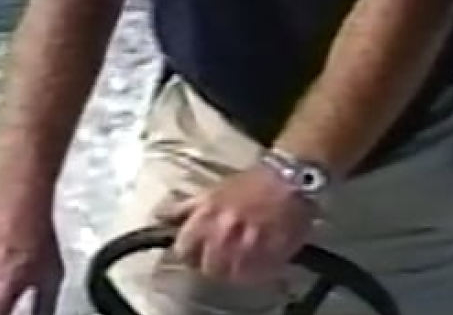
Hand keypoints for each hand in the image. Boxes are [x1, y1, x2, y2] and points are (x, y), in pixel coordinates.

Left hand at [155, 163, 316, 285]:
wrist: (291, 176)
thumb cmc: (252, 181)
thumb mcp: (214, 190)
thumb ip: (188, 208)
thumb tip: (162, 218)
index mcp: (206, 214)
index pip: (183, 250)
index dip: (190, 253)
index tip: (197, 253)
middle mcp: (223, 231)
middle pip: (207, 268)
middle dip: (214, 264)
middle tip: (224, 255)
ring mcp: (248, 244)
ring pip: (230, 276)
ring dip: (235, 270)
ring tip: (244, 257)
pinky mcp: (270, 254)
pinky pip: (256, 276)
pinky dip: (256, 272)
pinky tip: (260, 259)